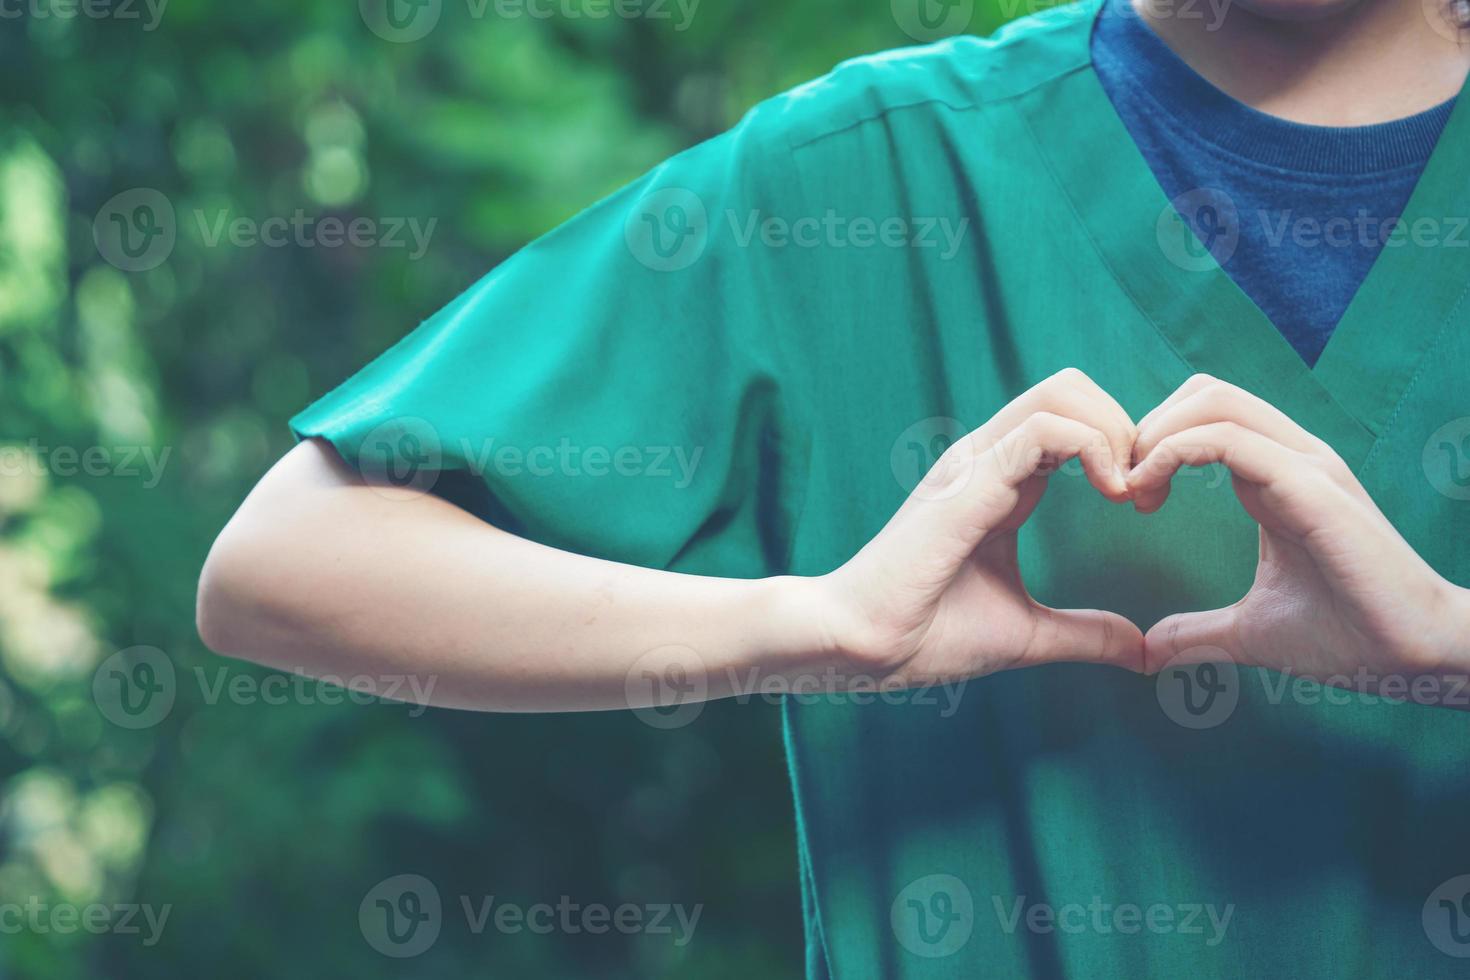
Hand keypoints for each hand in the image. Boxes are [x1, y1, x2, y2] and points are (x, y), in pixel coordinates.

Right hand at [818, 368, 1144, 686]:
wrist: (864, 647)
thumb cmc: (927, 634)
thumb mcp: (1028, 633)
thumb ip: (1085, 633)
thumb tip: (1140, 651)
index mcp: (998, 480)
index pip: (1069, 419)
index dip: (1121, 448)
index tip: (1144, 505)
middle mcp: (986, 459)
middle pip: (1069, 387)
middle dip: (1124, 426)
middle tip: (1143, 492)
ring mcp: (975, 463)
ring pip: (1061, 392)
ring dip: (1114, 431)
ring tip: (1127, 491)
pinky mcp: (970, 480)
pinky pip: (1045, 428)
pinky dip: (1095, 448)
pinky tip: (1110, 494)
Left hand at [1128, 374, 1469, 696]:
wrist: (1416, 656)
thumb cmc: (1350, 636)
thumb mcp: (1252, 631)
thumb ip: (1199, 631)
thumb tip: (1149, 651)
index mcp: (1278, 477)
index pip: (1207, 415)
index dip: (1154, 442)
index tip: (1129, 498)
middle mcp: (1293, 457)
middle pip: (1205, 392)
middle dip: (1148, 427)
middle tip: (1124, 488)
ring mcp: (1306, 467)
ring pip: (1215, 401)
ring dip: (1156, 435)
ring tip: (1133, 491)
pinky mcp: (1311, 488)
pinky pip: (1230, 440)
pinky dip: (1174, 453)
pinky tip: (1150, 495)